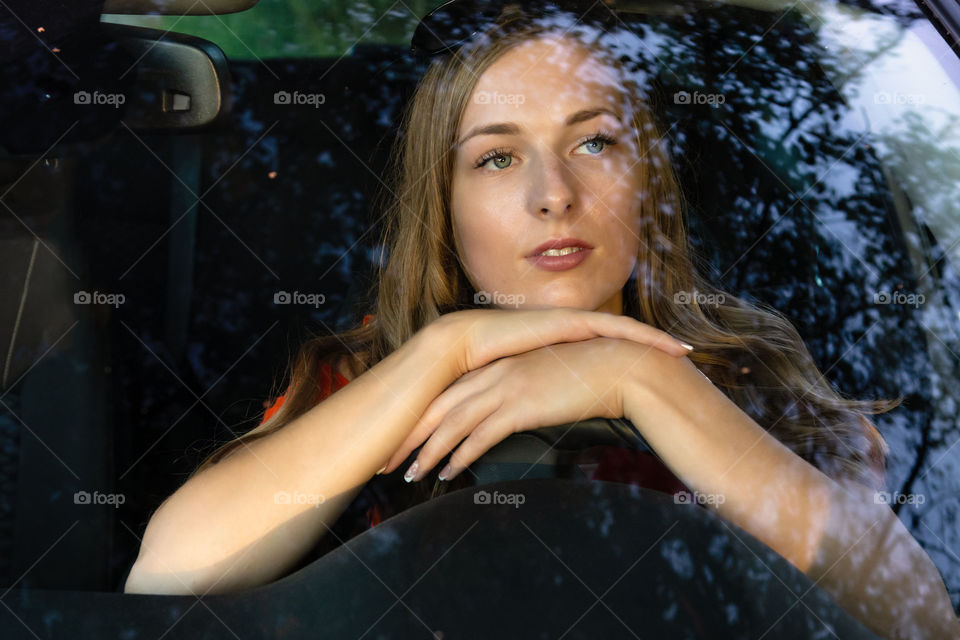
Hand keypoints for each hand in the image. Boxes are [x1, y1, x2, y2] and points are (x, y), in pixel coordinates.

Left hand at [381, 336, 665, 481]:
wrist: (616, 368)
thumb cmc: (585, 377)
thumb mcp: (542, 381)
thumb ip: (517, 393)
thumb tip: (503, 414)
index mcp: (495, 364)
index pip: (444, 392)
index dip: (419, 417)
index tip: (402, 438)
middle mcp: (493, 372)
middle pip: (438, 406)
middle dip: (409, 436)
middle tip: (388, 460)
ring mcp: (504, 386)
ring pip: (452, 423)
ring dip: (428, 452)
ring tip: (411, 476)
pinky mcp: (520, 404)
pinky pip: (479, 435)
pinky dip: (458, 457)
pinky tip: (446, 473)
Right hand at [432, 307, 692, 378]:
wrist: (463, 345)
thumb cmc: (484, 366)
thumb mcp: (520, 380)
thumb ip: (536, 388)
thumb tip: (547, 408)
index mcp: (560, 338)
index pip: (603, 342)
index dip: (631, 347)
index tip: (655, 358)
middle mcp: (570, 326)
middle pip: (621, 333)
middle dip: (653, 342)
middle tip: (687, 352)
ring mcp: (571, 322)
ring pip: (624, 328)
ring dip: (654, 339)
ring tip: (684, 351)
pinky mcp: (569, 322)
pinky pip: (613, 328)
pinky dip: (640, 335)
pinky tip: (659, 345)